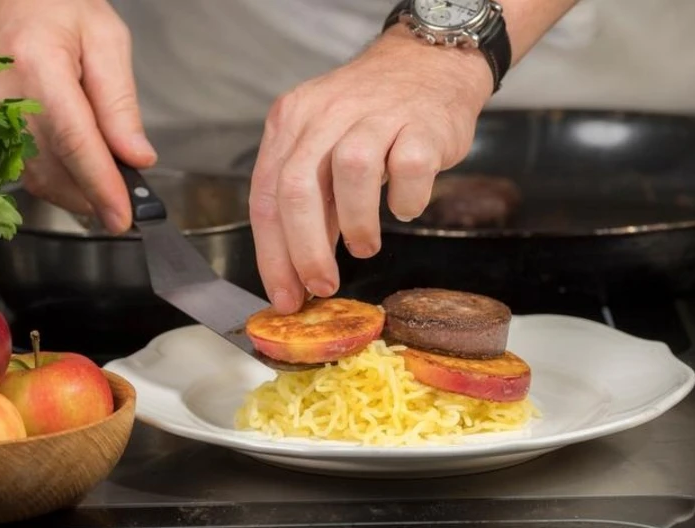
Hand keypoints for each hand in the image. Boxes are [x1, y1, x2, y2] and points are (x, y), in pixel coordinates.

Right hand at [0, 0, 155, 232]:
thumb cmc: (51, 4)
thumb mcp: (105, 38)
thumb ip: (120, 102)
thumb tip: (136, 157)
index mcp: (38, 65)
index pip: (75, 142)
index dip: (101, 185)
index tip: (124, 217)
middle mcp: (1, 96)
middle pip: (53, 170)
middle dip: (94, 196)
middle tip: (126, 201)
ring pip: (35, 178)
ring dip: (74, 193)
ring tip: (104, 181)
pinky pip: (18, 168)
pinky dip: (52, 179)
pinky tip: (73, 170)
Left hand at [249, 29, 493, 313]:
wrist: (427, 64)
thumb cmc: (370, 118)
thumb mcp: (324, 149)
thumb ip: (310, 204)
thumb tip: (298, 273)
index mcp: (291, 122)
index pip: (266, 197)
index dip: (272, 256)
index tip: (285, 297)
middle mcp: (326, 113)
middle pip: (298, 189)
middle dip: (305, 251)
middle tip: (322, 285)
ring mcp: (375, 115)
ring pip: (351, 174)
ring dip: (356, 225)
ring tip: (364, 246)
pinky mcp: (421, 124)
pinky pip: (410, 171)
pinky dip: (406, 201)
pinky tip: (404, 207)